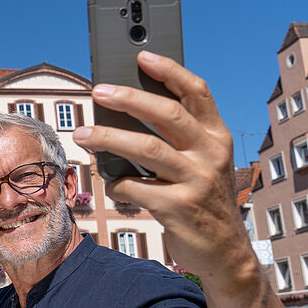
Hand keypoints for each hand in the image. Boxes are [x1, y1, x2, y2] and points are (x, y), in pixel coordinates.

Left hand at [73, 51, 251, 282]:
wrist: (225, 252)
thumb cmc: (201, 198)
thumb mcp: (201, 162)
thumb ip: (177, 137)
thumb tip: (126, 107)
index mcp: (216, 136)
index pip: (197, 92)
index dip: (170, 71)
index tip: (142, 56)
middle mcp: (211, 154)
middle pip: (167, 115)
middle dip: (130, 98)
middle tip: (98, 91)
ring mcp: (196, 181)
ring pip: (147, 149)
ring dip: (109, 138)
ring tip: (82, 134)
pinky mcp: (179, 208)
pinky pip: (135, 187)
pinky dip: (117, 184)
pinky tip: (111, 184)